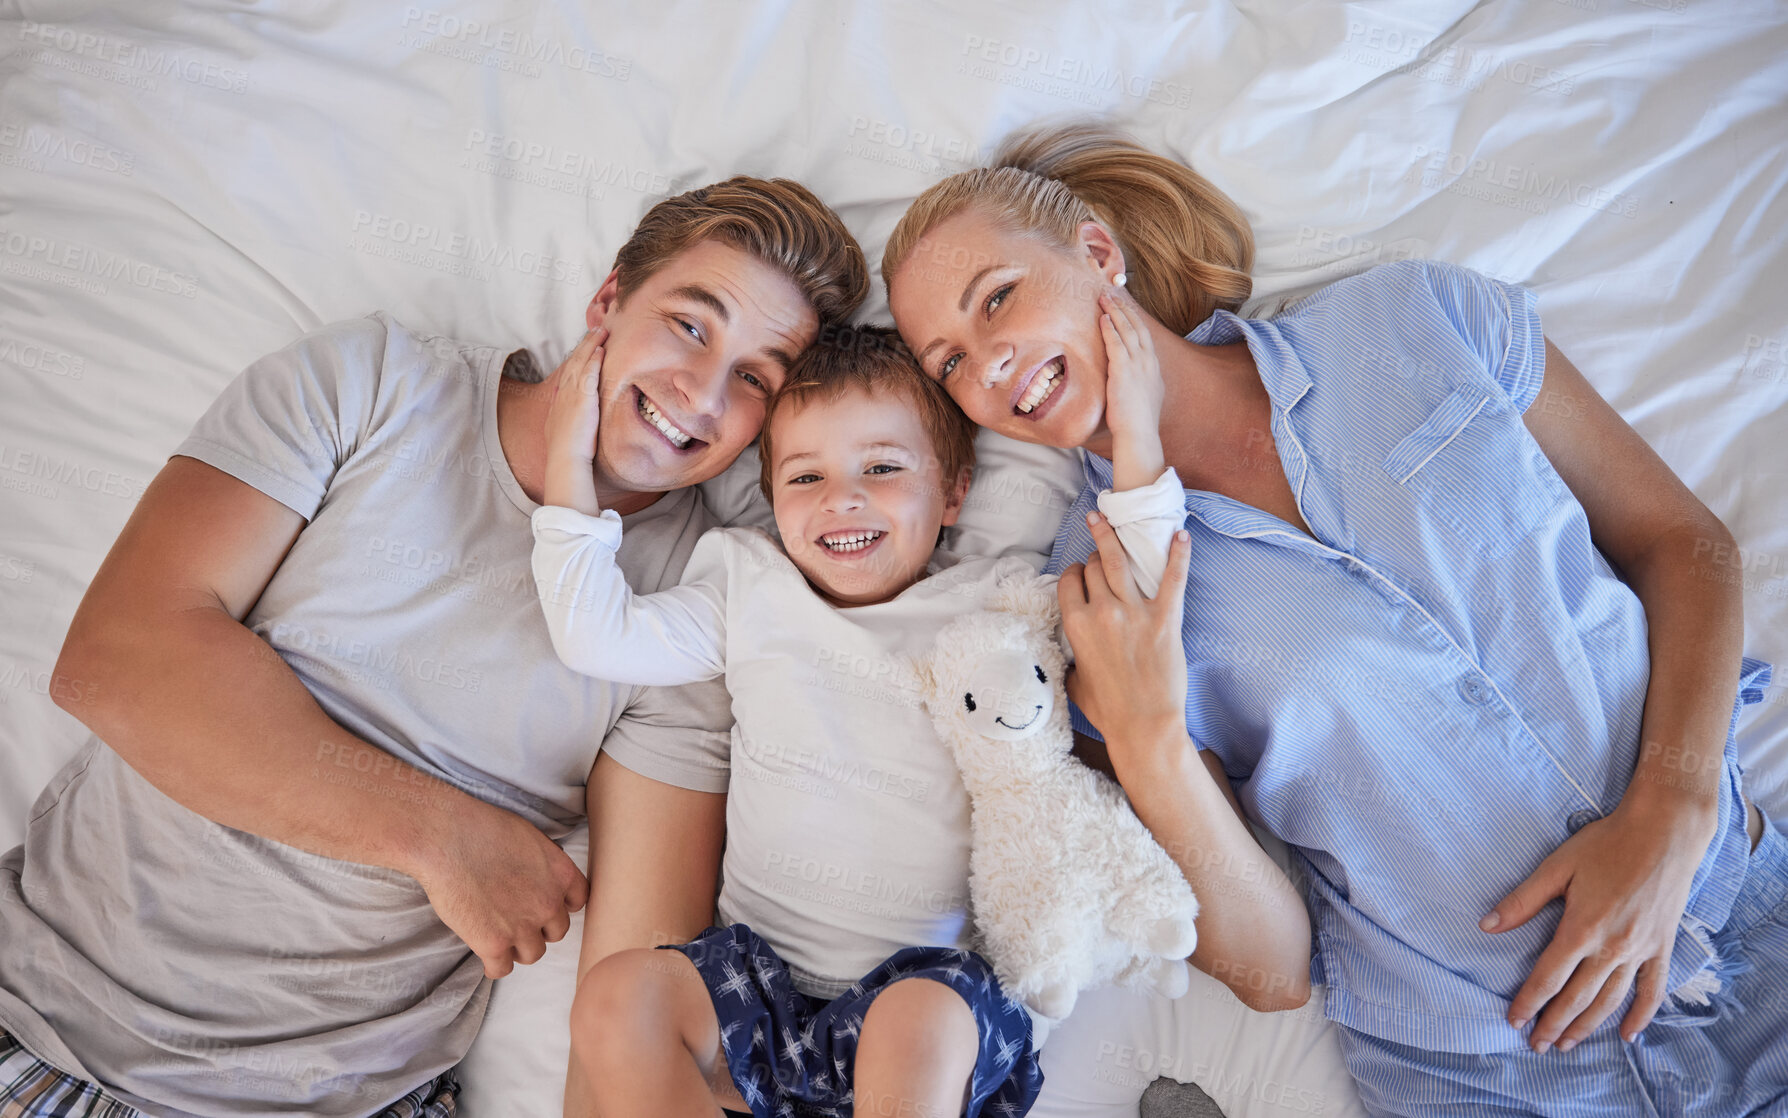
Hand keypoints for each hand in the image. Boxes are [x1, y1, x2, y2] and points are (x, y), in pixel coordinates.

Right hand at [412, 800, 589, 978]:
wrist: (449, 840)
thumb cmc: (484, 828)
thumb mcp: (531, 838)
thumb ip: (544, 865)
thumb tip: (541, 878)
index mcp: (562, 875)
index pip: (579, 902)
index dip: (560, 905)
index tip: (544, 905)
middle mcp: (549, 904)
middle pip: (557, 931)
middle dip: (539, 927)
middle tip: (517, 919)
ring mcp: (523, 927)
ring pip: (533, 954)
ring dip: (519, 948)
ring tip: (501, 937)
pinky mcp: (493, 944)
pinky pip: (501, 970)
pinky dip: (494, 965)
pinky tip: (486, 955)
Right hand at [543, 327, 607, 513]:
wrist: (566, 460)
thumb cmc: (568, 453)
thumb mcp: (564, 433)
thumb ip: (568, 420)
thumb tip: (572, 418)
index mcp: (559, 402)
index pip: (569, 374)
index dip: (578, 359)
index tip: (586, 349)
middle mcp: (563, 394)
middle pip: (574, 362)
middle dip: (585, 345)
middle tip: (595, 330)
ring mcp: (571, 395)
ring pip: (581, 362)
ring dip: (590, 345)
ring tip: (601, 331)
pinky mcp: (582, 399)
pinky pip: (588, 374)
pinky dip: (593, 360)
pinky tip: (600, 349)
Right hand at [1057, 509, 1191, 775]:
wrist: (1145, 726)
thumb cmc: (1108, 710)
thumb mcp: (1073, 681)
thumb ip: (1069, 655)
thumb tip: (1070, 648)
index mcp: (1075, 624)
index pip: (1069, 579)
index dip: (1073, 573)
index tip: (1079, 575)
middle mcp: (1102, 611)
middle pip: (1093, 565)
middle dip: (1094, 557)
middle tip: (1100, 557)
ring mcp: (1135, 612)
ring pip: (1119, 560)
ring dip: (1114, 537)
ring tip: (1111, 519)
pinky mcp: (1166, 618)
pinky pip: (1173, 577)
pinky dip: (1178, 554)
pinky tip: (1180, 535)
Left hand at [1098, 288, 1165, 491]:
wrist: (1139, 434)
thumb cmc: (1138, 423)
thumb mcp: (1144, 398)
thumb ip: (1137, 385)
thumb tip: (1130, 382)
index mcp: (1154, 368)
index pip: (1144, 336)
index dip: (1134, 319)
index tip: (1125, 307)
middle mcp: (1149, 362)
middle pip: (1137, 327)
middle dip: (1125, 308)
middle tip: (1113, 292)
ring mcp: (1138, 364)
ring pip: (1127, 330)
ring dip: (1115, 311)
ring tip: (1104, 298)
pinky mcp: (1123, 370)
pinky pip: (1116, 342)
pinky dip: (1109, 328)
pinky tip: (1102, 317)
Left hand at [1482, 801, 1714, 1050]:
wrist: (1664, 832)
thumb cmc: (1606, 844)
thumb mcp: (1557, 866)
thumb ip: (1522, 900)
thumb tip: (1486, 925)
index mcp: (1582, 928)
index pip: (1548, 977)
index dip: (1528, 1002)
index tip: (1513, 1021)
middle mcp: (1612, 947)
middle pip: (1577, 997)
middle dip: (1554, 1024)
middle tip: (1536, 1046)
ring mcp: (1641, 950)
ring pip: (1611, 1000)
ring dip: (1588, 1026)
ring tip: (1568, 1044)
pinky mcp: (1662, 946)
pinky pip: (1653, 990)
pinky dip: (1641, 1015)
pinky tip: (1628, 1035)